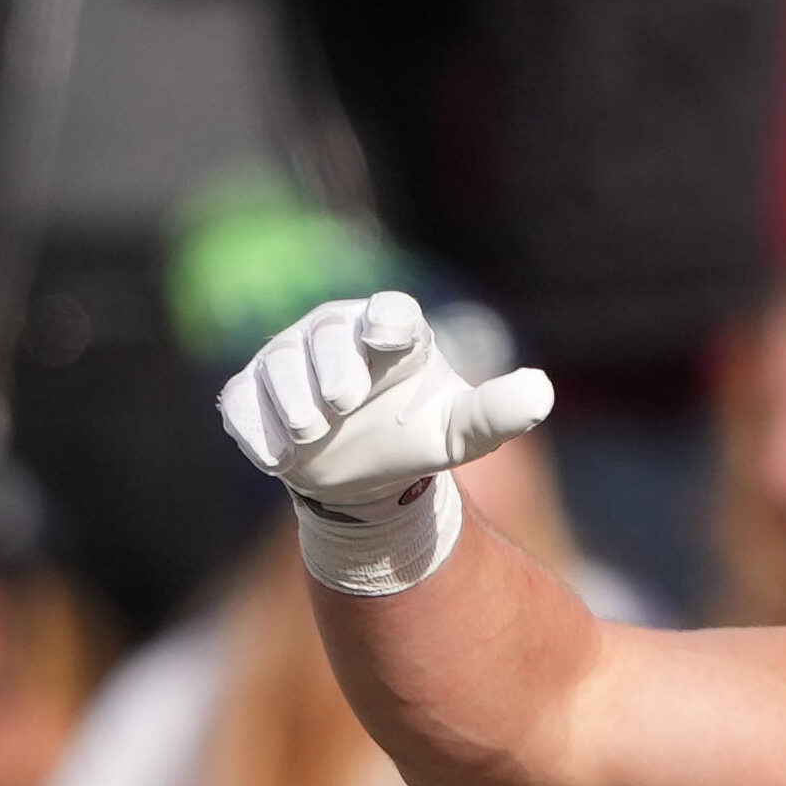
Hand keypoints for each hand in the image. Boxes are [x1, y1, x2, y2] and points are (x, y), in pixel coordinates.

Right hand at [218, 291, 551, 508]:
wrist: (366, 474)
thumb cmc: (416, 435)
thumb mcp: (463, 431)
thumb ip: (498, 411)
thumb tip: (543, 391)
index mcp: (393, 333)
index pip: (390, 311)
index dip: (387, 318)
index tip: (386, 335)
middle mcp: (335, 335)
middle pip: (327, 334)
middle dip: (331, 364)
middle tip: (342, 402)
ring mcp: (288, 360)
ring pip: (279, 365)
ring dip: (291, 398)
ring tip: (311, 432)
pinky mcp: (252, 393)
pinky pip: (242, 400)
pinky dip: (253, 426)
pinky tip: (274, 455)